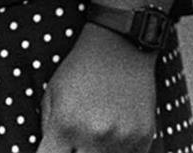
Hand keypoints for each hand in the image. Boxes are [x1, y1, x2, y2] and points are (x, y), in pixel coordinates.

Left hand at [37, 26, 156, 152]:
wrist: (119, 50)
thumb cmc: (80, 70)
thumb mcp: (52, 93)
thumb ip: (48, 127)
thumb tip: (48, 148)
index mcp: (66, 125)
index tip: (52, 150)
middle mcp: (95, 136)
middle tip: (74, 143)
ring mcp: (123, 139)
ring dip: (98, 152)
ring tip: (93, 138)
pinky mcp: (145, 138)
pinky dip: (120, 152)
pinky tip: (113, 139)